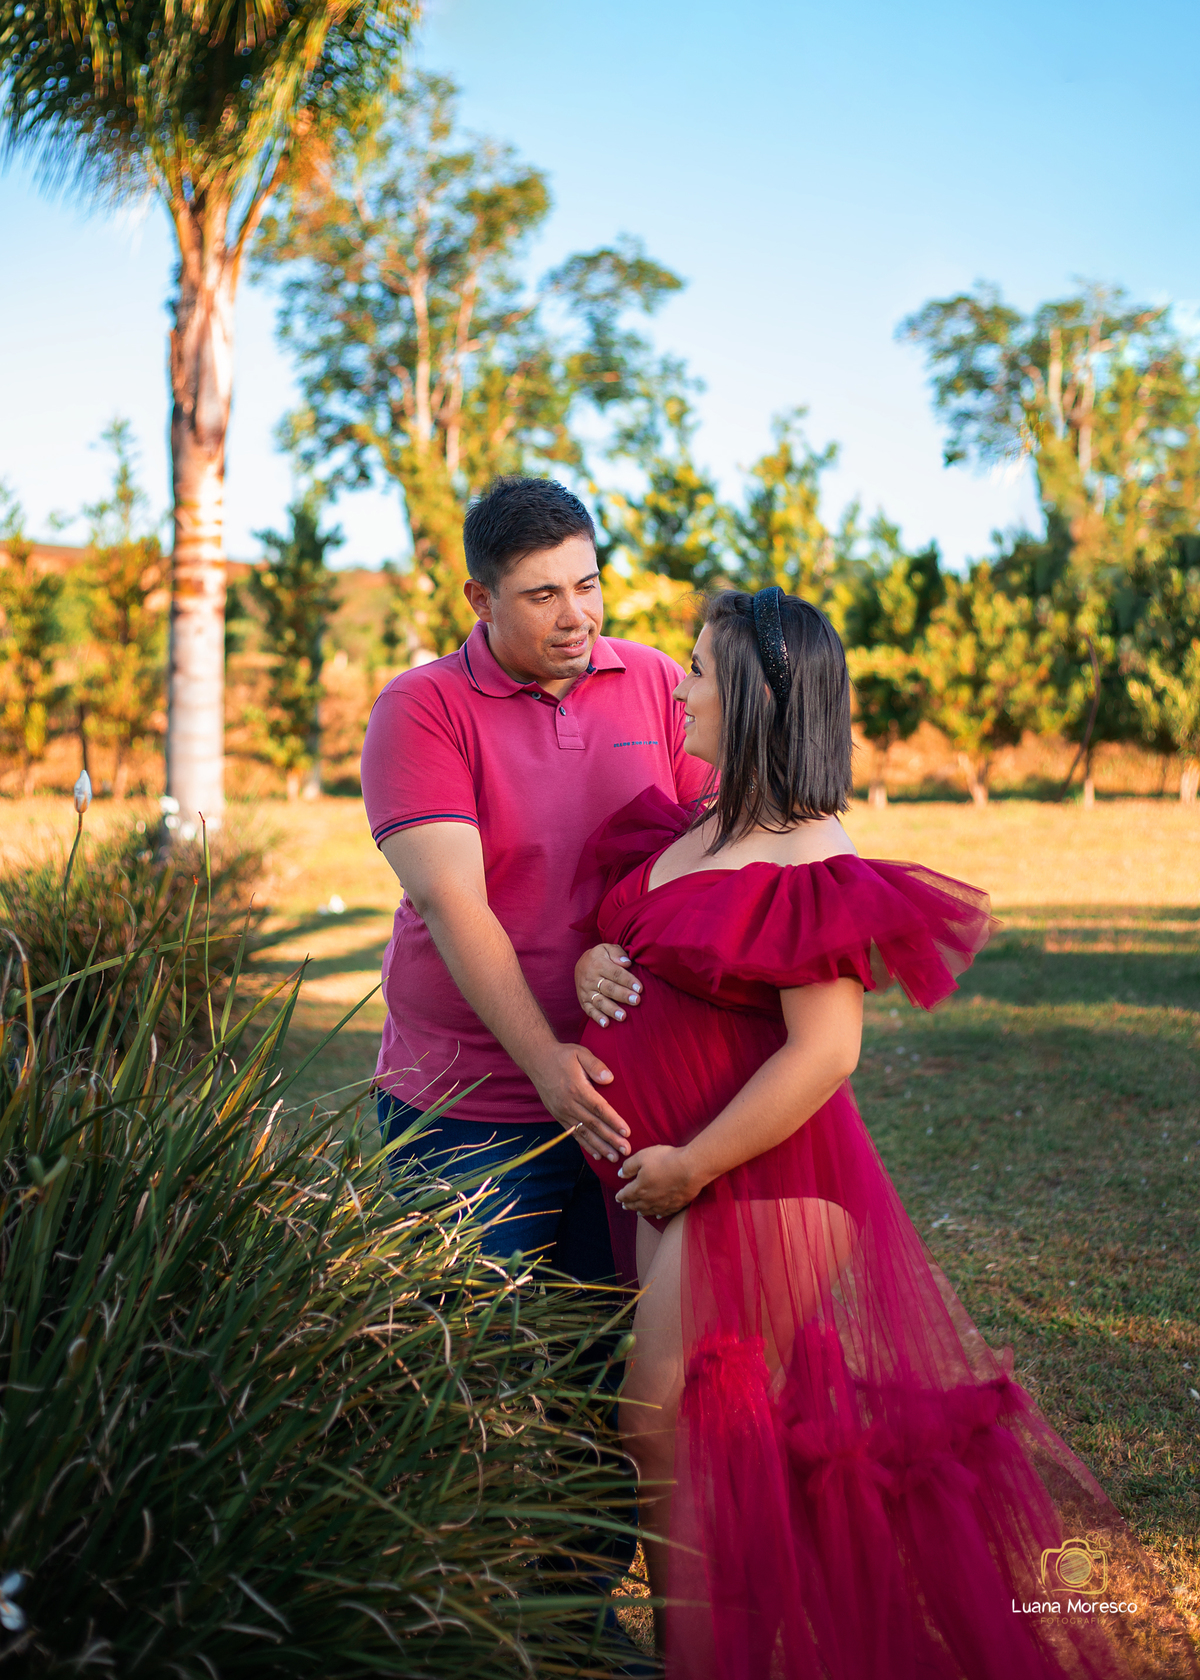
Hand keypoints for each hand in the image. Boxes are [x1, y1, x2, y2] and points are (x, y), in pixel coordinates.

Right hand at [530, 1041, 630, 1163]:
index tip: (627, 1132)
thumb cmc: (563, 1056)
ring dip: (600, 1147)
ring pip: (584, 1133)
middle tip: (626, 1151)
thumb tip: (609, 1079)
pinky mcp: (558, 1116)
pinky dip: (586, 1145)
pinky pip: (573, 1134)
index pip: (599, 1108)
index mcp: (577, 1089)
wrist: (537, 1060)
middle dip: (611, 1139)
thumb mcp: (580, 1053)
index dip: (613, 1121)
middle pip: (593, 1125)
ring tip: (614, 1158)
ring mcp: (562, 1112)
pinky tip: (597, 1155)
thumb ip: (595, 1065)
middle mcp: (569, 1104)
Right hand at [575, 942, 642, 1026]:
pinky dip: (597, 1018)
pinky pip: (589, 1010)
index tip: (640, 988)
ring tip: (623, 1016)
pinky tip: (606, 1024)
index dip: (628, 980)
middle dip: (623, 995)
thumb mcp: (606, 948)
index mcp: (598, 964)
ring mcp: (586, 991)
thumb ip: (617, 953)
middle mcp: (591, 978)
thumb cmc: (600, 957)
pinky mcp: (583, 1001)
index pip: (615, 973)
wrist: (580, 963)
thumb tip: (627, 963)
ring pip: (599, 1001)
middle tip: (636, 1001)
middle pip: (609, 988)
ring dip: (611, 1009)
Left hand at [614, 1144, 702, 1219]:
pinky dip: (658, 1214)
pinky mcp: (676, 1204)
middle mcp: (649, 1200)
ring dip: (641, 1211)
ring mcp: (663, 1203)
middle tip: (624, 1206)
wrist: (691, 1168)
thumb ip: (628, 1166)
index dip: (620, 1196)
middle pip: (636, 1204)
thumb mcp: (642, 1157)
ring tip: (637, 1213)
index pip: (626, 1194)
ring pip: (649, 1210)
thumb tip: (620, 1174)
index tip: (617, 1197)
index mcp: (639, 1188)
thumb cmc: (665, 1160)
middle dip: (629, 1205)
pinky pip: (664, 1212)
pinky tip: (657, 1215)